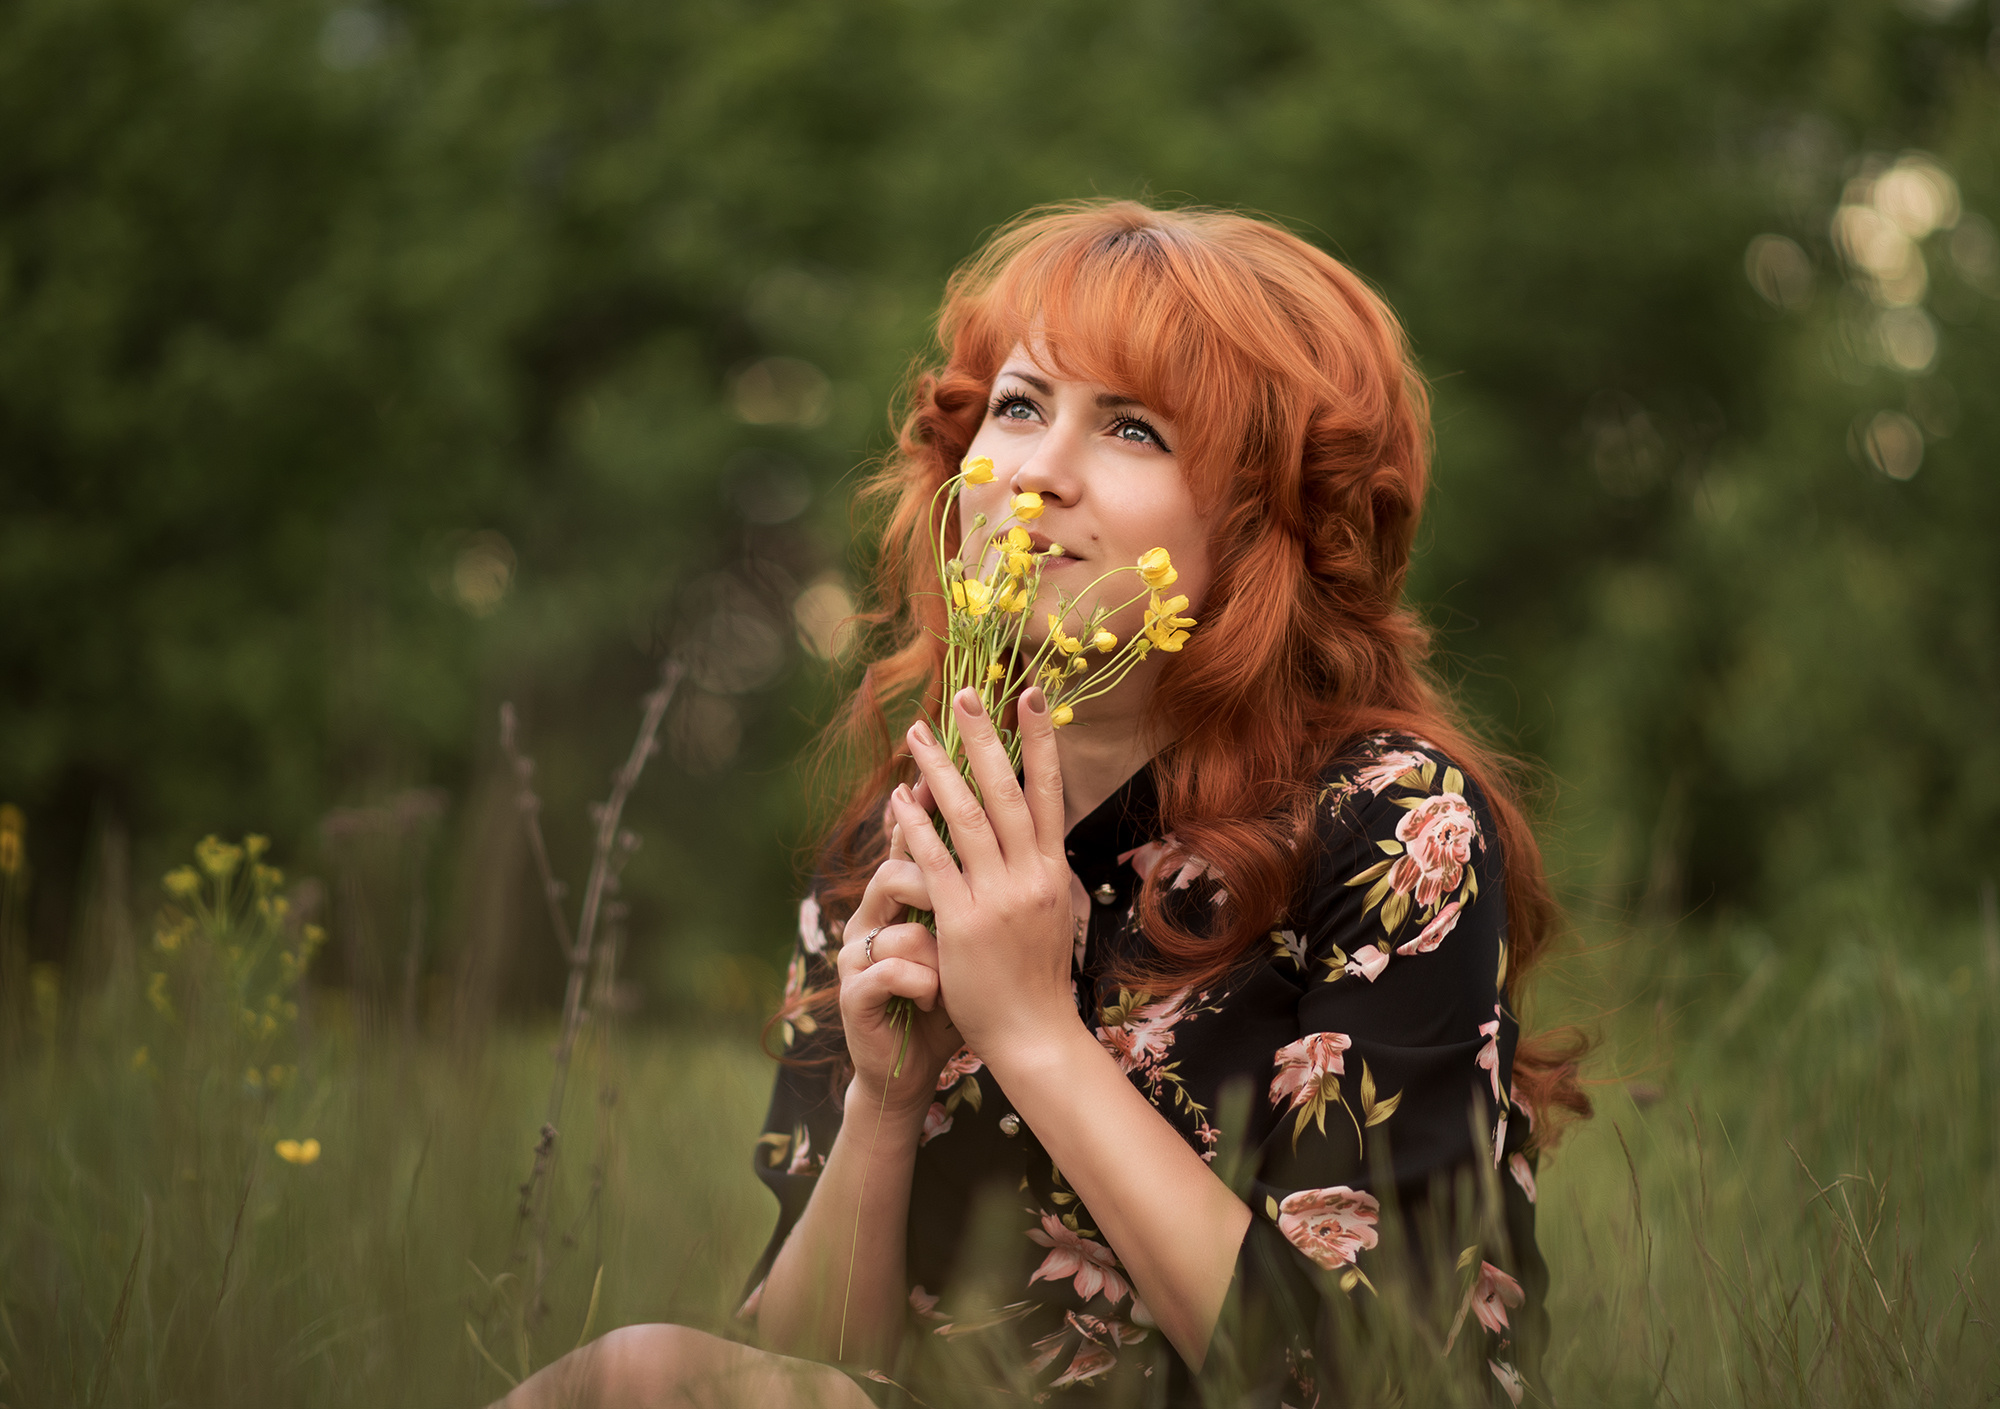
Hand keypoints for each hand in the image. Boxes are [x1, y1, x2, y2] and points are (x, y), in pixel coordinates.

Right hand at [837, 780, 960, 1116]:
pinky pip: (886, 970)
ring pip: (891, 924)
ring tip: (947, 964)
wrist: (910, 1067)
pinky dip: (918, 981)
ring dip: (928, 943)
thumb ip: (972, 892)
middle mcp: (873, 922)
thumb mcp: (962, 940)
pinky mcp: (854, 996)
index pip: (911, 848)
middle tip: (941, 833)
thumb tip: (1011, 835)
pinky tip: (932, 995)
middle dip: (916, 848)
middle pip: (893, 871)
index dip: (926, 812)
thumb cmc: (945, 998)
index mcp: (900, 906)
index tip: (948, 776)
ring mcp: (859, 958)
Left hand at [888, 686, 1077, 1068]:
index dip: (1041, 741)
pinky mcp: (963, 923)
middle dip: (986, 738)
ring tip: (918, 734)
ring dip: (941, 771)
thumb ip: (1040, 874)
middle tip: (965, 692)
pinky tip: (898, 798)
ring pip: (968, 819)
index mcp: (1055, 872)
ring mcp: (998, 899)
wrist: (1035, 1037)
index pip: (1050, 792)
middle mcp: (1031, 877)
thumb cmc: (1039, 981)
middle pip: (1007, 792)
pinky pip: (935, 864)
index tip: (1030, 695)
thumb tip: (1037, 836)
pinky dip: (916, 828)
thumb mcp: (1053, 916)